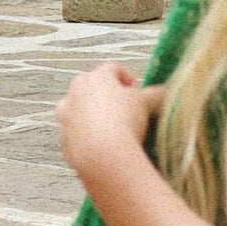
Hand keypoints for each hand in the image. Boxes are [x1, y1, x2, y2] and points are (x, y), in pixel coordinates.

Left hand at [55, 64, 164, 184]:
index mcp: (95, 77)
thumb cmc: (124, 121)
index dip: (128, 78)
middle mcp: (74, 93)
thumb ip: (155, 94)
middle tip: (125, 109)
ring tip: (111, 128)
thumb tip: (162, 91)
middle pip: (91, 87)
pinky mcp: (64, 140)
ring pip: (79, 110)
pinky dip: (87, 137)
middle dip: (108, 96)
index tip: (138, 92)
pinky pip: (77, 134)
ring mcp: (66, 117)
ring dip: (92, 115)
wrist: (103, 157)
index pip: (113, 68)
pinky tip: (103, 146)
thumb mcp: (146, 103)